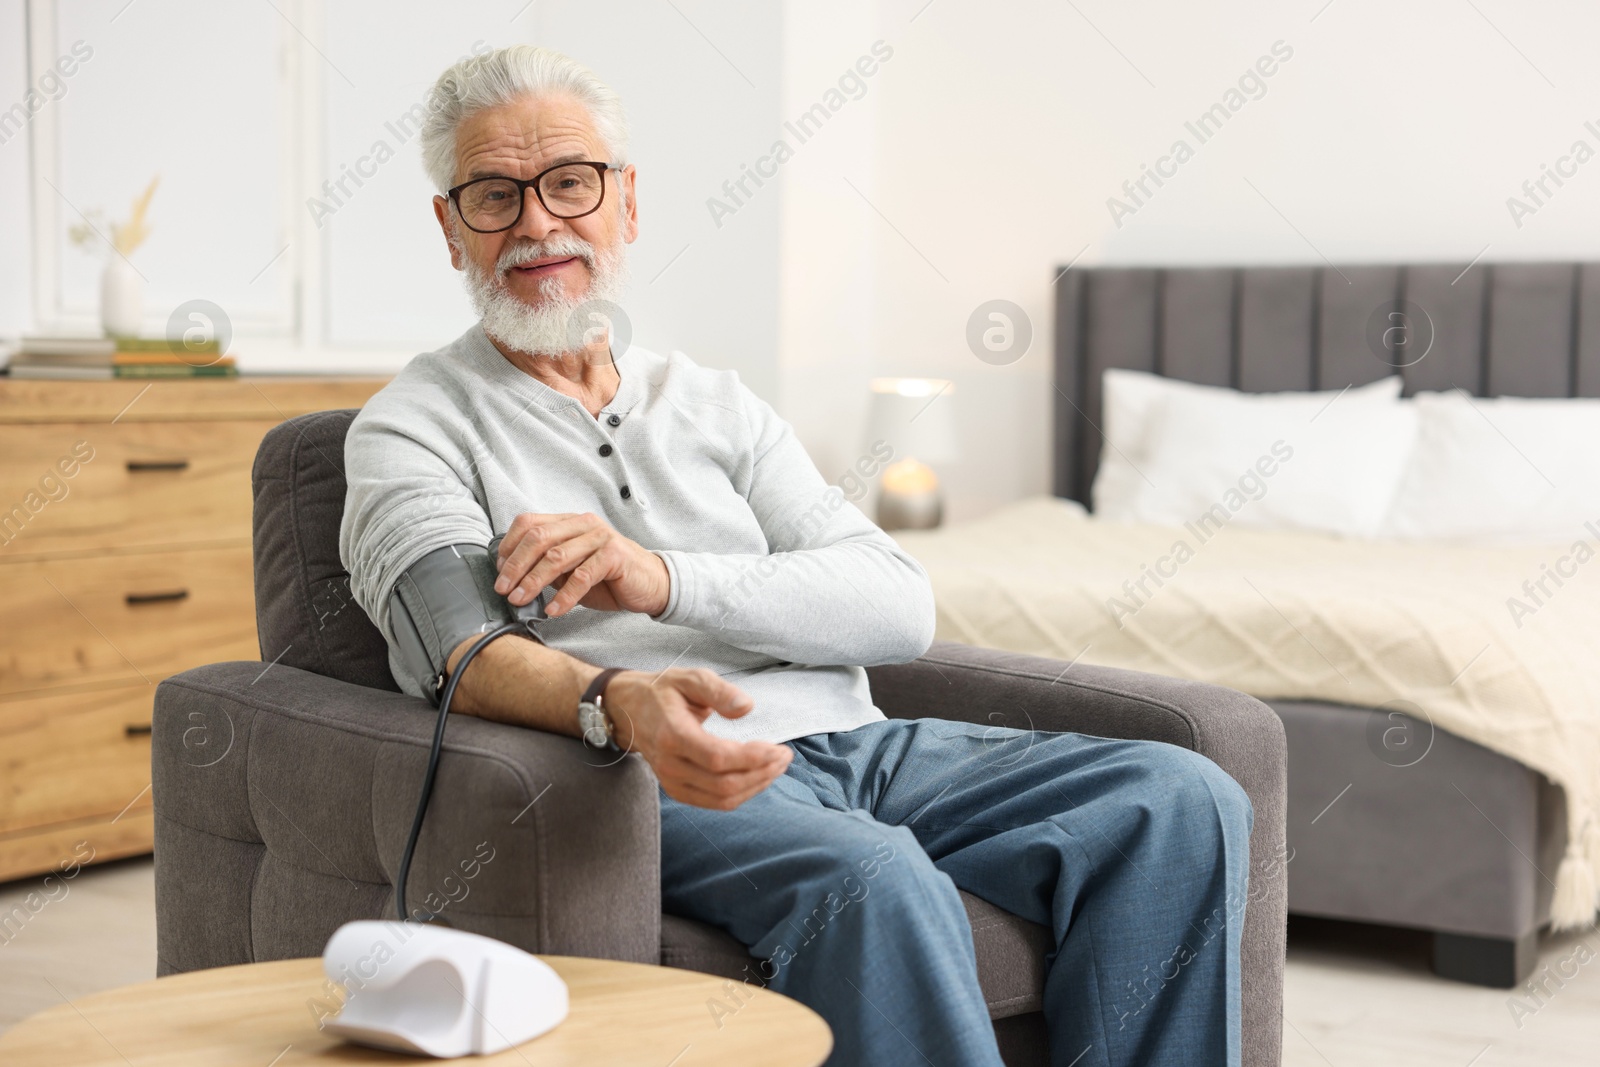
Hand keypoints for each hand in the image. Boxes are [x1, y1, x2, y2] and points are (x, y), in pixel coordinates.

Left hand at [494, 512, 669, 616]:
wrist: (651, 584)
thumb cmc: (609, 578)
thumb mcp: (571, 570)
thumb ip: (548, 567)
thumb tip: (513, 576)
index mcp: (569, 522)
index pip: (529, 523)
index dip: (509, 546)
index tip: (499, 572)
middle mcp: (583, 524)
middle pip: (538, 537)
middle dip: (515, 565)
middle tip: (504, 589)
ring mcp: (600, 537)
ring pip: (556, 556)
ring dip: (533, 581)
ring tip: (521, 600)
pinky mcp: (614, 556)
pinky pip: (582, 576)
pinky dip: (564, 597)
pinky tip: (554, 611)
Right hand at [600, 667, 791, 809]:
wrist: (629, 710)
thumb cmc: (663, 691)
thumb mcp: (690, 678)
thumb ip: (719, 691)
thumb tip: (747, 708)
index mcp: (673, 735)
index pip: (718, 758)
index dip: (753, 758)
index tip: (778, 748)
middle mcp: (670, 764)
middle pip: (725, 784)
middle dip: (762, 773)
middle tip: (785, 755)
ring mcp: (671, 781)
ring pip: (723, 799)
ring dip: (756, 785)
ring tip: (776, 766)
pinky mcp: (677, 790)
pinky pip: (715, 802)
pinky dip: (742, 793)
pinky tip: (757, 776)